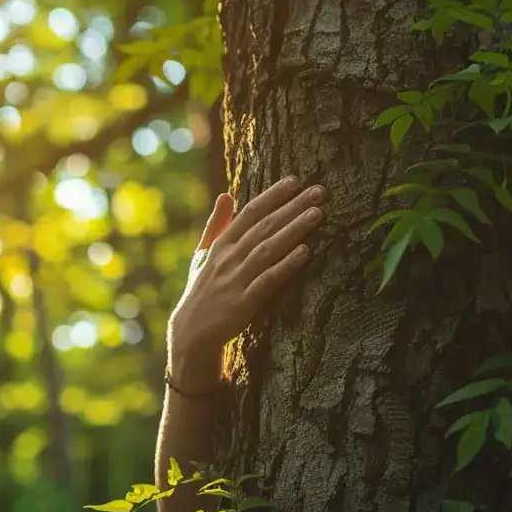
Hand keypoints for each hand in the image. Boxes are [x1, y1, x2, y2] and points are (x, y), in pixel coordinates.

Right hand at [168, 177, 327, 374]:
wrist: (191, 331)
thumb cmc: (202, 290)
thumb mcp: (203, 254)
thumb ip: (216, 224)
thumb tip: (226, 194)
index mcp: (221, 244)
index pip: (250, 213)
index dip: (272, 195)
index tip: (295, 180)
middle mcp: (228, 258)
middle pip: (264, 226)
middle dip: (292, 207)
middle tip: (319, 191)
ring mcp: (236, 279)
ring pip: (268, 249)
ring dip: (294, 230)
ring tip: (317, 214)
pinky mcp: (244, 302)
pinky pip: (268, 279)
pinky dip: (286, 265)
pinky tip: (305, 252)